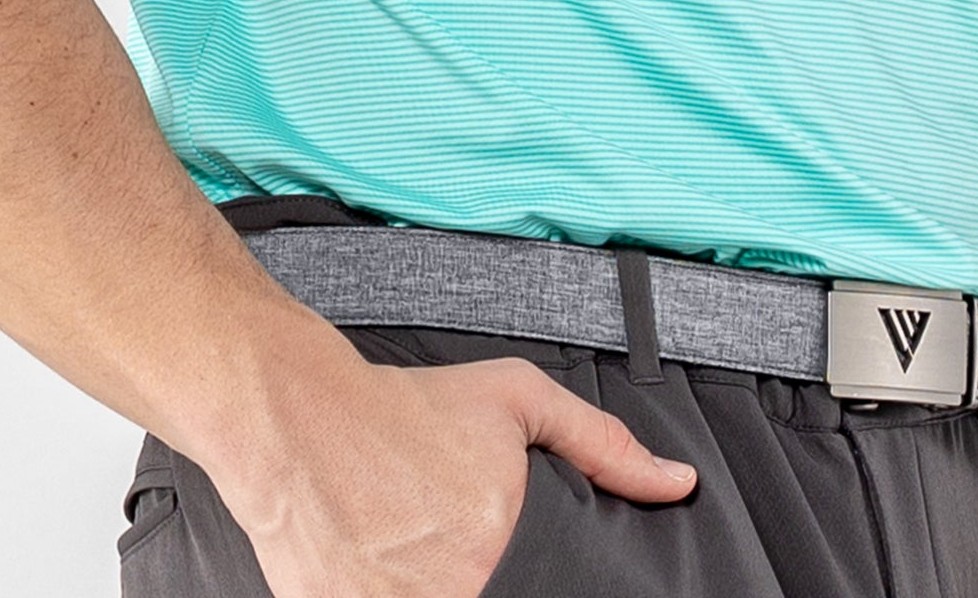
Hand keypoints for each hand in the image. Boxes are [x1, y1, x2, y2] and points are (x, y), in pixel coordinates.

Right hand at [202, 332, 698, 597]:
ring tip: (426, 555)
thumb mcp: (515, 399)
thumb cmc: (408, 410)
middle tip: (463, 552)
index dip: (550, 587)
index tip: (531, 573)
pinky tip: (393, 570)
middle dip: (496, 582)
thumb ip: (601, 445)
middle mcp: (452, 593)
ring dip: (442, 589)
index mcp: (500, 552)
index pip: (550, 594)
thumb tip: (679, 485)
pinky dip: (396, 596)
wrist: (299, 419)